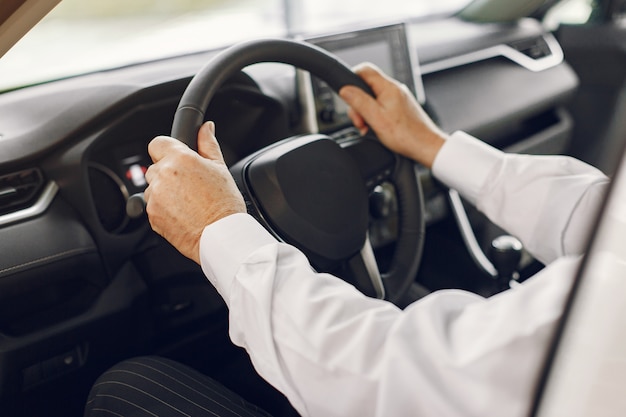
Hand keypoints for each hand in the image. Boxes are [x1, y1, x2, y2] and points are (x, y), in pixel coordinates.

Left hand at [144, 121, 245, 263]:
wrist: (220, 235)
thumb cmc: (224, 204)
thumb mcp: (220, 168)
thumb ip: (208, 144)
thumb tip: (206, 128)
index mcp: (180, 158)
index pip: (157, 143)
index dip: (167, 150)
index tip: (176, 157)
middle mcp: (163, 175)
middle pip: (156, 166)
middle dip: (169, 173)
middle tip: (190, 185)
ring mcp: (155, 196)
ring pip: (154, 187)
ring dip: (166, 191)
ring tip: (188, 201)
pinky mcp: (152, 215)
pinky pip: (153, 206)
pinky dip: (164, 208)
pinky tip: (183, 212)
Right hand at [339, 63, 447, 168]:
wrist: (426, 147)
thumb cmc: (406, 136)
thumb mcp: (376, 119)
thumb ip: (359, 102)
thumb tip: (345, 90)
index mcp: (388, 88)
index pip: (365, 70)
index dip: (351, 78)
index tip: (347, 95)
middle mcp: (395, 90)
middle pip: (367, 87)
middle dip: (358, 104)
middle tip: (360, 121)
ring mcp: (399, 99)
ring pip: (373, 99)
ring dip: (366, 113)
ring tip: (368, 128)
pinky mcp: (401, 109)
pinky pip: (382, 107)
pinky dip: (375, 117)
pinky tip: (376, 129)